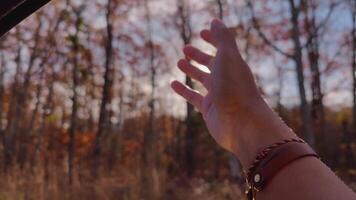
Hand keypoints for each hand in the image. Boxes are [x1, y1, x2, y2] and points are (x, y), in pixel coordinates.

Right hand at [171, 19, 296, 167]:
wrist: (241, 123)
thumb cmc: (235, 88)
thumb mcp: (228, 57)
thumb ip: (222, 38)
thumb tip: (215, 20)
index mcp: (233, 65)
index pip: (222, 48)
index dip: (213, 39)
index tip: (201, 32)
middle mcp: (226, 79)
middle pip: (211, 64)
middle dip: (198, 55)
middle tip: (185, 48)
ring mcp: (217, 95)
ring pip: (202, 79)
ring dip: (191, 70)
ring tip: (179, 62)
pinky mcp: (208, 109)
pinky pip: (193, 96)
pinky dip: (183, 89)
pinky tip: (173, 83)